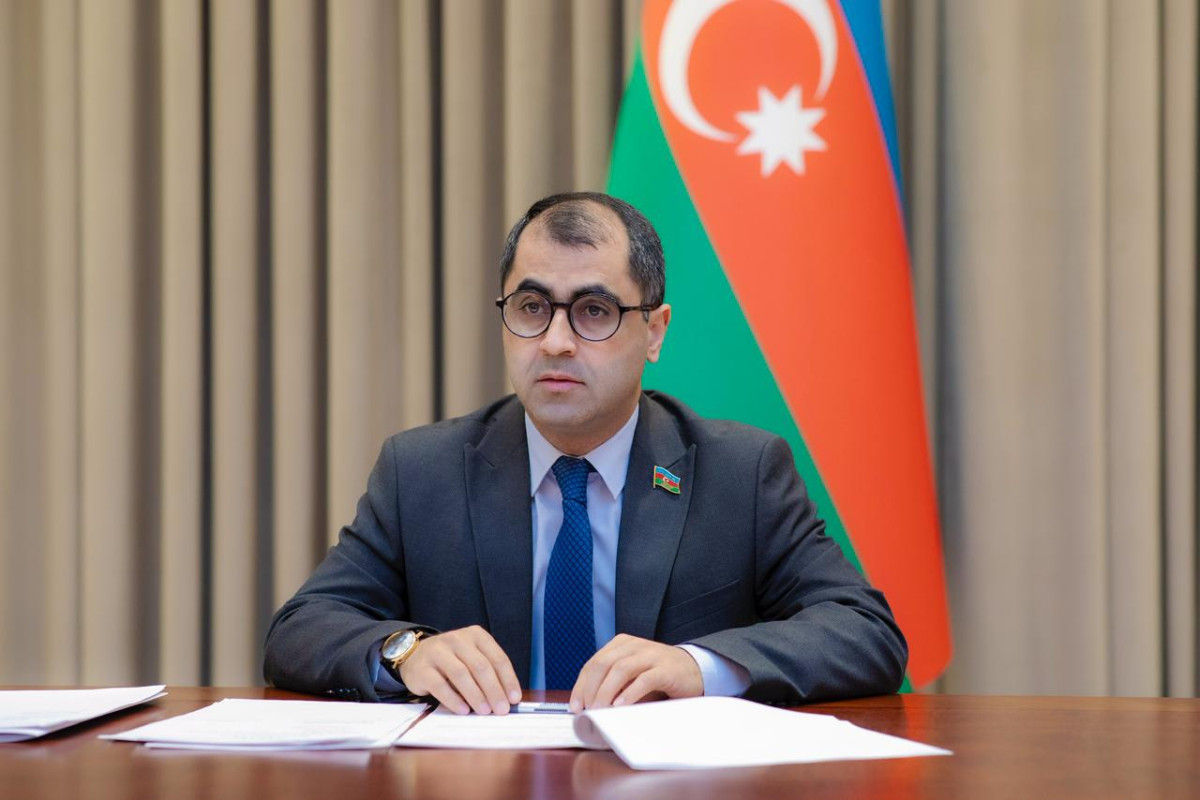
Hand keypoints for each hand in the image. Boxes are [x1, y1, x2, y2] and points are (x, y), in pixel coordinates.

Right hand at [397, 625, 521, 714]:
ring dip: (476, 695)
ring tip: (484, 711)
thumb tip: (506, 699)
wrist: (415, 657)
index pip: (497, 658)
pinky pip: (440, 685)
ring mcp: (438, 652)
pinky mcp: (422, 668)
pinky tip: (463, 710)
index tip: (514, 698)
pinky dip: (454, 699)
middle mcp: (457, 639)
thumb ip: (488, 674)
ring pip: (461, 674)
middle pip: (480, 666)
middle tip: (501, 709)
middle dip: (494, 690)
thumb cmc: (452, 662)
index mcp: (475, 635)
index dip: (508, 679)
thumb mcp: (472, 659)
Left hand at [568, 634, 702, 711]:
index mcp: (622, 644)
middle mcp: (634, 645)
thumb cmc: (657, 675)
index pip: (593, 663)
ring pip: (620, 669)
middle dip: (590, 689)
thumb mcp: (631, 675)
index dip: (581, 686)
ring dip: (606, 692)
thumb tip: (588, 705)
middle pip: (603, 664)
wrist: (694, 669)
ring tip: (600, 710)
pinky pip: (644, 679)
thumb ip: (612, 683)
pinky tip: (620, 706)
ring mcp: (651, 655)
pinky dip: (629, 693)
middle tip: (586, 711)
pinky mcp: (665, 669)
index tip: (575, 707)